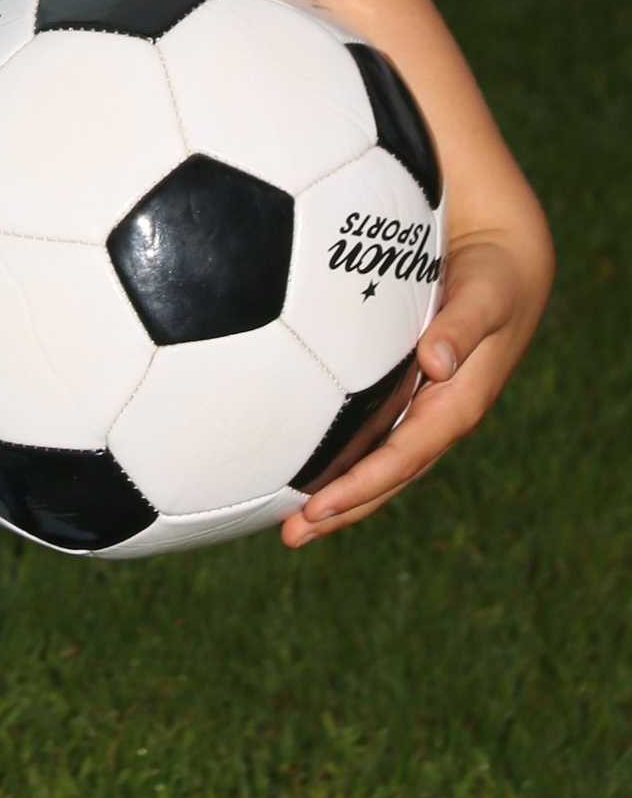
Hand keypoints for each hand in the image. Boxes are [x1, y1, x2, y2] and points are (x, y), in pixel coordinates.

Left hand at [281, 184, 552, 546]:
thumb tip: (436, 360)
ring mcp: (422, 406)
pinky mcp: (407, 389)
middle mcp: (436, 415)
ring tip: (290, 524)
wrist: (505, 260)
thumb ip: (463, 326)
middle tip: (292, 536)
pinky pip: (371, 433)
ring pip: (376, 461)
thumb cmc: (495, 277)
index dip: (362, 486)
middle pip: (386, 476)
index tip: (319, 509)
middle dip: (342, 509)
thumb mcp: (486, 297)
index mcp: (457, 404)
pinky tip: (302, 466)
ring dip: (337, 494)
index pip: (402, 457)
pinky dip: (341, 456)